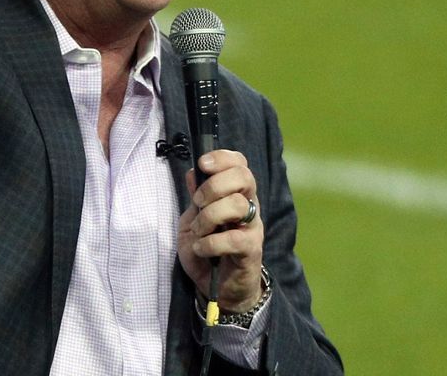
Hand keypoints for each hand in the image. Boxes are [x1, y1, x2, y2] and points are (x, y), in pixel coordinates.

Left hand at [177, 150, 265, 312]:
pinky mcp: (251, 250)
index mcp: (236, 194)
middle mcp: (249, 206)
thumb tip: (194, 172)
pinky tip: (201, 250)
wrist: (217, 288)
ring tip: (199, 232)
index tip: (203, 164)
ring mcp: (253, 228)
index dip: (223, 158)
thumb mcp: (193, 220)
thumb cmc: (207, 250)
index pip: (240, 164)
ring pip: (238, 204)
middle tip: (198, 203)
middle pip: (244, 177)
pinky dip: (210, 243)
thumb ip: (195, 197)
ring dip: (209, 217)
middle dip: (214, 185)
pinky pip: (234, 238)